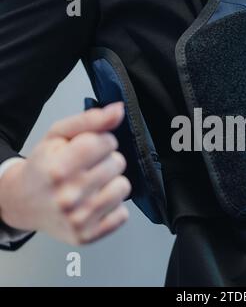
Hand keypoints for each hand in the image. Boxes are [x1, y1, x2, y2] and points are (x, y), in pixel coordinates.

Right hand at [0, 102, 130, 244]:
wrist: (22, 202)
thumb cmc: (43, 166)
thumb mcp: (59, 136)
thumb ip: (91, 120)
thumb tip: (118, 110)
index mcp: (58, 168)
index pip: (107, 142)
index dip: (102, 141)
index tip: (89, 148)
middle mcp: (68, 196)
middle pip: (118, 163)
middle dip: (105, 161)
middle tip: (86, 168)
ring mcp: (78, 218)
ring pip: (123, 187)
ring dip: (112, 183)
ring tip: (91, 184)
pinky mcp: (87, 235)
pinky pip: (123, 214)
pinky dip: (112, 207)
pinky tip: (94, 203)